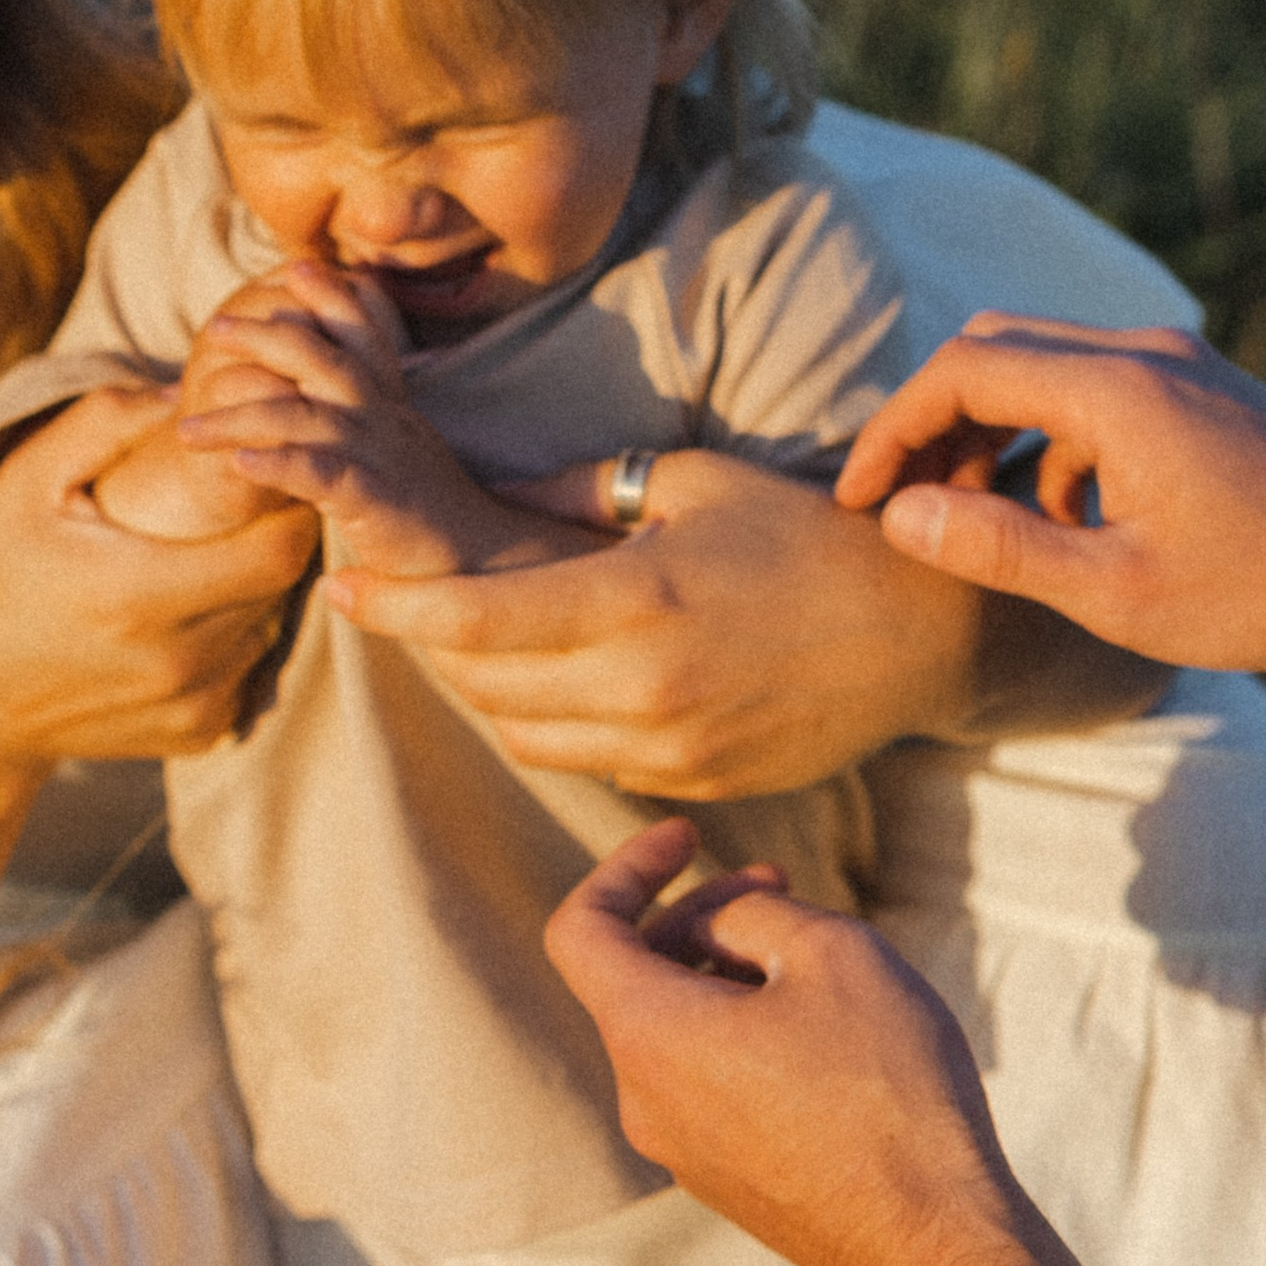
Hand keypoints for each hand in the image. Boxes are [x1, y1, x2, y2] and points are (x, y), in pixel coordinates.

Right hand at [0, 381, 317, 786]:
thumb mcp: (27, 482)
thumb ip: (103, 422)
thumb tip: (185, 389)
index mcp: (141, 593)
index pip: (277, 549)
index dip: (289, 506)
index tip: (270, 472)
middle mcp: (179, 659)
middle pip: (281, 584)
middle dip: (277, 536)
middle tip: (246, 502)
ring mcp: (194, 704)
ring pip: (269, 625)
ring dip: (254, 586)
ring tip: (209, 553)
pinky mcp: (200, 733)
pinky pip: (248, 667)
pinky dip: (234, 636)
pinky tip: (188, 613)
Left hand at [179, 257, 591, 578]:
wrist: (487, 564)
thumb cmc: (430, 514)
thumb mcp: (399, 452)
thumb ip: (365, 422)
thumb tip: (320, 407)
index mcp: (390, 404)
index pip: (362, 333)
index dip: (331, 297)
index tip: (295, 269)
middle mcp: (384, 418)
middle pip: (320, 357)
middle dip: (264, 336)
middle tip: (215, 328)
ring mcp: (379, 456)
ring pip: (301, 416)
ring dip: (237, 416)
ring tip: (187, 430)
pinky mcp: (374, 502)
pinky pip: (319, 473)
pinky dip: (276, 465)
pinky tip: (238, 465)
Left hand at [323, 444, 1158, 797]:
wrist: (921, 636)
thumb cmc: (810, 536)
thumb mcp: (696, 483)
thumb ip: (584, 492)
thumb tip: (497, 491)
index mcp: (637, 603)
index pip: (479, 620)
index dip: (399, 609)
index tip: (344, 591)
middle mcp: (644, 689)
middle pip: (485, 686)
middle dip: (434, 646)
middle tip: (402, 603)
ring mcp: (670, 748)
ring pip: (525, 735)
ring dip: (487, 692)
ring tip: (473, 641)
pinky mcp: (694, 782)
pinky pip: (587, 759)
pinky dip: (552, 722)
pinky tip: (557, 677)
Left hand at [543, 823, 1123, 1265]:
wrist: (934, 1244)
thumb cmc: (885, 1090)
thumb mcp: (829, 954)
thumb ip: (752, 912)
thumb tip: (723, 923)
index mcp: (646, 1036)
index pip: (581, 930)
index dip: (625, 868)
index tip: (688, 839)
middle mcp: (642, 1099)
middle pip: (636, 977)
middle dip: (699, 916)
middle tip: (780, 884)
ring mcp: (681, 1151)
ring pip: (678, 1031)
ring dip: (728, 976)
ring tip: (818, 960)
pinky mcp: (726, 1182)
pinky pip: (711, 1084)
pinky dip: (744, 1034)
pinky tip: (828, 1035)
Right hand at [834, 317, 1265, 735]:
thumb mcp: (1115, 592)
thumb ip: (1000, 548)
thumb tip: (901, 518)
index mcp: (1116, 392)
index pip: (962, 371)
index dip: (893, 432)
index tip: (858, 499)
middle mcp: (1147, 354)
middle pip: (996, 349)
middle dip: (934, 421)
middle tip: (903, 503)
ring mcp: (1182, 365)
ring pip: (1046, 367)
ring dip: (995, 433)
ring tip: (978, 521)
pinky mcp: (1207, 390)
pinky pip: (1098, 390)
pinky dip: (1054, 441)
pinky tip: (1068, 521)